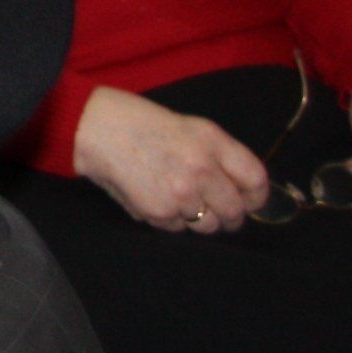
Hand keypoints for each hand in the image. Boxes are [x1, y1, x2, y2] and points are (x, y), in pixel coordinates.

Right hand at [72, 86, 269, 234]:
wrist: (94, 127)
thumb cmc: (142, 123)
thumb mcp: (190, 127)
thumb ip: (219, 156)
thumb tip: (240, 193)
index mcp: (212, 141)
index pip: (256, 180)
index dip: (256, 197)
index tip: (248, 201)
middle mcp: (202, 168)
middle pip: (235, 211)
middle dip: (227, 215)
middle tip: (214, 210)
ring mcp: (182, 193)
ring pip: (209, 226)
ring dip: (197, 220)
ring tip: (177, 200)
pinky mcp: (160, 212)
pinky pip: (178, 229)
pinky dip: (169, 220)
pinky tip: (154, 198)